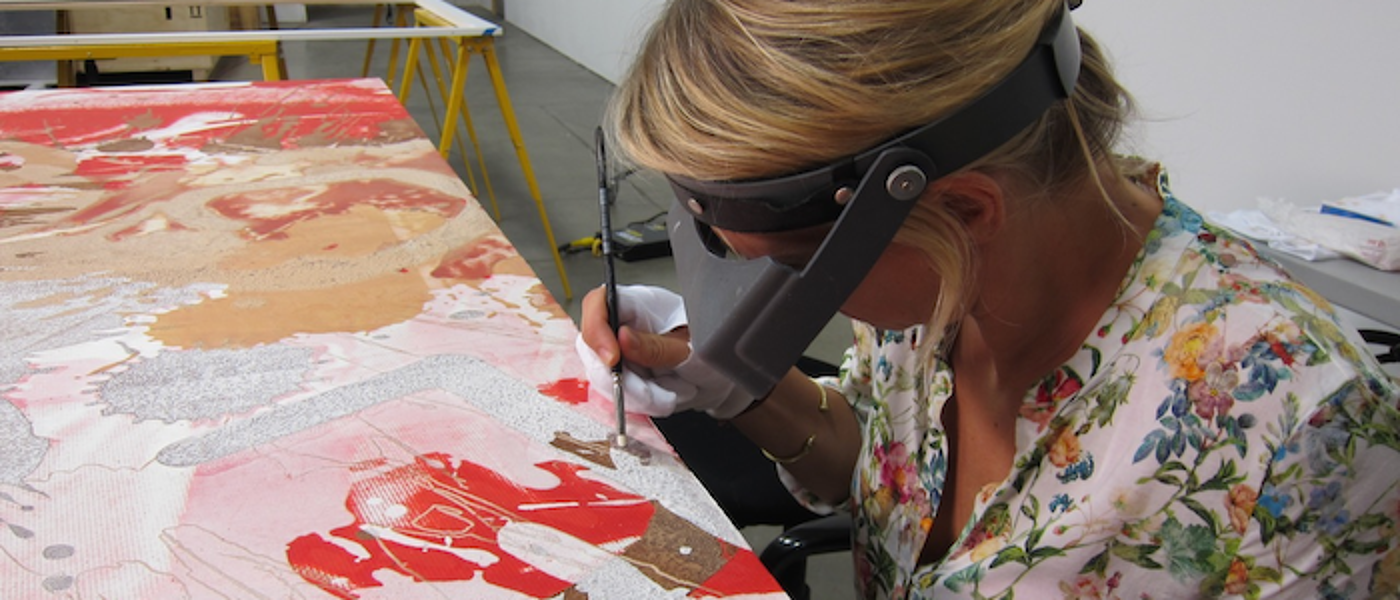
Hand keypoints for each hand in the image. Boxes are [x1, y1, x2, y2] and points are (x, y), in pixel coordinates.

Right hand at [575, 285, 752, 417]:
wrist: (719, 381)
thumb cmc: (711, 355)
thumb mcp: (692, 351)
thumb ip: (657, 346)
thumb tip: (621, 338)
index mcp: (643, 304)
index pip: (600, 301)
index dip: (596, 328)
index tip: (612, 360)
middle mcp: (625, 323)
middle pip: (591, 344)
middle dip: (617, 376)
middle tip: (650, 391)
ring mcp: (619, 350)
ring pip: (600, 374)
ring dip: (632, 395)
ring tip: (666, 394)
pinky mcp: (619, 373)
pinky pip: (611, 392)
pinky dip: (635, 403)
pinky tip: (659, 397)